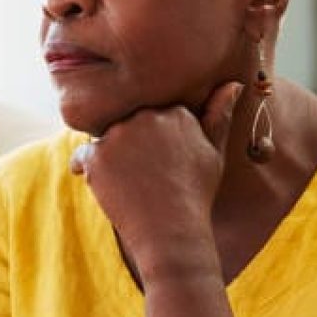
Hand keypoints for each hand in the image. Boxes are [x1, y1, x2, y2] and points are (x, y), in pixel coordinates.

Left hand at [70, 82, 241, 272]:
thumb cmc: (195, 195)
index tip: (161, 163)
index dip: (153, 141)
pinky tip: (109, 187)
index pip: (152, 114)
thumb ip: (217, 116)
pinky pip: (83, 157)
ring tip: (130, 184)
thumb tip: (233, 84)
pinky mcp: (97, 155)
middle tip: (144, 176)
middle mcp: (145, 116)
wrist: (171, 233)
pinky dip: (88, 169)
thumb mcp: (213, 154)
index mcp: (175, 111)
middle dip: (130, 145)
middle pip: (126, 122)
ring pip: (105, 138)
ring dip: (110, 157)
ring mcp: (119, 135)